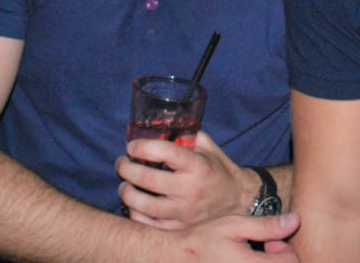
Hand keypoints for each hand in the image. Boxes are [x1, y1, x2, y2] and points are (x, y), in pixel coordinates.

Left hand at [117, 131, 258, 229]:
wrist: (237, 200)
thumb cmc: (218, 169)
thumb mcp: (207, 147)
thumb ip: (185, 136)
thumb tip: (158, 130)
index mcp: (198, 166)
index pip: (166, 152)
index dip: (144, 147)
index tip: (132, 146)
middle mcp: (190, 189)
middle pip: (148, 179)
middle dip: (127, 168)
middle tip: (122, 163)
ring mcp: (184, 212)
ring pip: (144, 205)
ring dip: (127, 193)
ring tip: (124, 185)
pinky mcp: (179, 228)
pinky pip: (148, 224)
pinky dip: (135, 214)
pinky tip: (135, 204)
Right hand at [170, 212, 300, 260]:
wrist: (177, 257)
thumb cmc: (204, 240)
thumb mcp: (234, 225)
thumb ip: (266, 226)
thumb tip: (296, 220)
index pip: (291, 262)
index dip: (286, 248)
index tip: (271, 240)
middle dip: (279, 259)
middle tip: (265, 247)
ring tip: (255, 255)